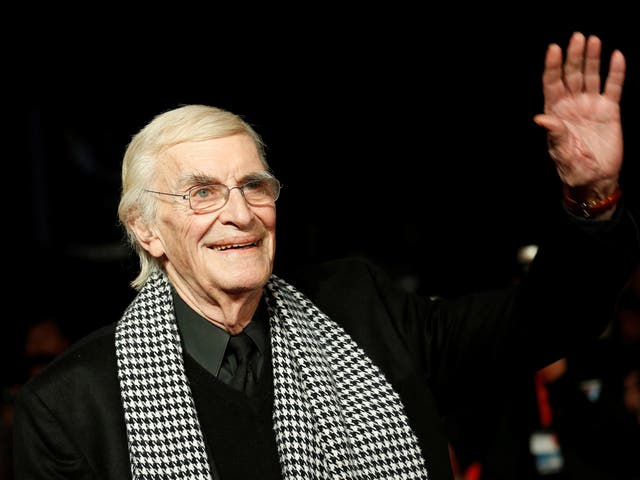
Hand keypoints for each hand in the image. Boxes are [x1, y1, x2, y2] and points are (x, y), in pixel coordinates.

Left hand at [533, 32, 624, 197]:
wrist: (595, 178)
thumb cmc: (573, 168)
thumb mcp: (562, 153)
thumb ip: (554, 135)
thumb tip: (541, 119)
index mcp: (555, 113)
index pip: (552, 85)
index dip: (553, 66)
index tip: (554, 49)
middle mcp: (572, 105)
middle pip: (571, 75)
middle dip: (573, 57)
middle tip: (577, 37)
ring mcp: (591, 105)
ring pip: (591, 76)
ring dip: (592, 59)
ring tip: (592, 40)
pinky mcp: (610, 110)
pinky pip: (613, 87)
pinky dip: (615, 72)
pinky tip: (616, 56)